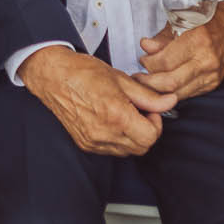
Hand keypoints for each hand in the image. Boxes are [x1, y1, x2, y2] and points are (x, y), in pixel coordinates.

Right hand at [18, 46, 176, 155]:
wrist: (53, 76)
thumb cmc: (83, 72)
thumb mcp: (121, 79)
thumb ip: (148, 96)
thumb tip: (169, 102)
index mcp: (115, 114)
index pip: (151, 136)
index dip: (156, 123)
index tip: (150, 110)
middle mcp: (104, 132)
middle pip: (142, 147)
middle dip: (147, 131)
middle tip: (139, 112)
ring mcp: (93, 141)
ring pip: (127, 151)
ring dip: (133, 137)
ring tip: (124, 115)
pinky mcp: (85, 144)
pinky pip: (111, 150)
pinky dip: (117, 139)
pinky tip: (111, 121)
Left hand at [136, 0, 223, 101]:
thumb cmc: (211, 18)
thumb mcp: (184, 20)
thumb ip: (163, 37)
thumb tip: (145, 46)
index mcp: (198, 40)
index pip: (164, 61)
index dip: (148, 63)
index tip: (142, 59)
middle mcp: (206, 60)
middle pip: (169, 82)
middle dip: (149, 83)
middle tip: (138, 77)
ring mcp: (212, 74)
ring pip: (178, 93)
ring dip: (159, 91)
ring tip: (147, 83)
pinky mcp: (214, 83)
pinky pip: (189, 93)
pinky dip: (173, 92)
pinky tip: (164, 85)